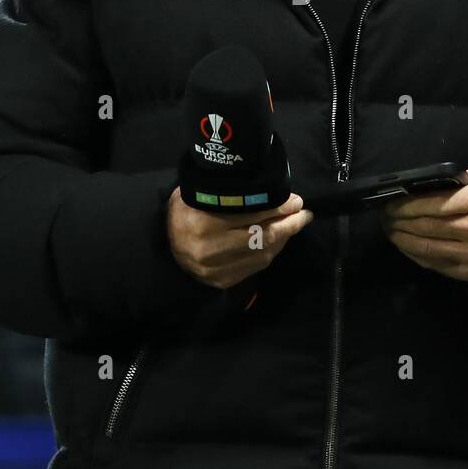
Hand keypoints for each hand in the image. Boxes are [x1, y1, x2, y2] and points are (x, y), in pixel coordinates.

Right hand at [168, 189, 312, 289]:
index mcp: (203, 221)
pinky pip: (255, 266)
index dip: (277, 208)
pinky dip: (271, 251)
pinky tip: (279, 240)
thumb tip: (268, 187)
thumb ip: (229, 191)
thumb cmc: (186, 209)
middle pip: (261, 236)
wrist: (163, 243)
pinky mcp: (221, 281)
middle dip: (288, 224)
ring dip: (283, 238)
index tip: (295, 200)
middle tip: (304, 213)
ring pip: (261, 253)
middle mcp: (210, 249)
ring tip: (296, 224)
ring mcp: (215, 269)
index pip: (251, 215)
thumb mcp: (200, 190)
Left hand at [380, 166, 467, 282]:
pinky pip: (435, 264)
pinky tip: (406, 246)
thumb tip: (424, 184)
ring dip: (402, 240)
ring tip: (390, 231)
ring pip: (426, 247)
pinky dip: (415, 255)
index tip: (391, 204)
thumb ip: (458, 179)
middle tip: (385, 218)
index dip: (406, 205)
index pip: (433, 204)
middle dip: (399, 222)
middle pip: (426, 226)